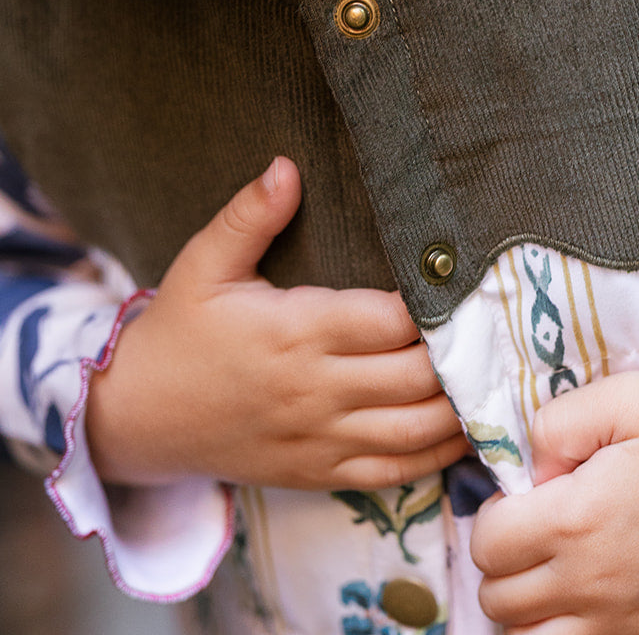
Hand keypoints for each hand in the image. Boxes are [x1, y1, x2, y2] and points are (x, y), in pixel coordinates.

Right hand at [85, 157, 466, 489]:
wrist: (138, 418)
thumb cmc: (178, 333)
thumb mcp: (203, 264)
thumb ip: (249, 215)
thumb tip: (287, 166)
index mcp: (295, 331)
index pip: (390, 320)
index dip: (435, 304)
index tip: (468, 280)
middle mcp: (315, 389)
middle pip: (416, 374)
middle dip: (463, 351)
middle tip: (501, 323)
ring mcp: (320, 438)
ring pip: (415, 429)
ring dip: (463, 404)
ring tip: (497, 372)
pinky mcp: (319, 473)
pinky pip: (393, 472)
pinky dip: (438, 454)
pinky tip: (468, 429)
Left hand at [472, 371, 638, 634]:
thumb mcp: (626, 396)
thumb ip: (556, 425)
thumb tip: (528, 470)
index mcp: (578, 519)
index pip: (488, 543)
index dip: (493, 512)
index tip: (526, 492)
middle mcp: (593, 584)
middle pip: (498, 599)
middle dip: (504, 559)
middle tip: (538, 524)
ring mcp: (625, 625)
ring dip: (526, 608)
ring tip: (552, 568)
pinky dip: (566, 634)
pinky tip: (586, 597)